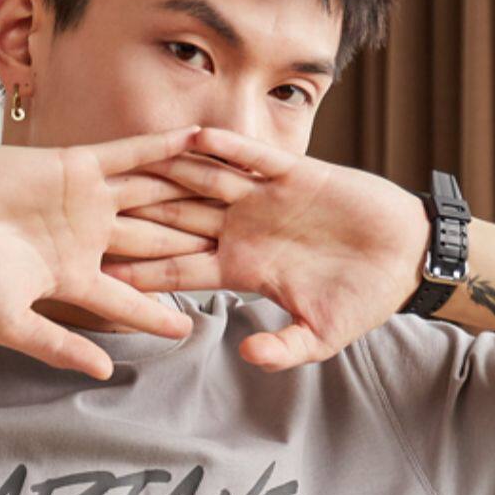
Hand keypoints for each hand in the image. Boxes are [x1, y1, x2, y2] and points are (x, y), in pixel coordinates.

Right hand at [0, 128, 217, 378]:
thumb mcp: (12, 324)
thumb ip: (59, 345)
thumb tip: (106, 371)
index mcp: (72, 278)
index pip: (127, 299)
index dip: (158, 313)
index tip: (191, 327)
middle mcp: (87, 238)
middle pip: (152, 245)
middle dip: (193, 247)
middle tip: (238, 249)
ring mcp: (86, 200)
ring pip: (152, 198)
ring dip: (192, 195)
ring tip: (236, 192)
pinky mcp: (78, 164)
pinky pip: (133, 153)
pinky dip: (166, 147)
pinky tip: (201, 140)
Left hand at [100, 126, 431, 367]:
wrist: (405, 260)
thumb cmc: (360, 300)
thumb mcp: (318, 336)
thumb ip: (282, 349)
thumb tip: (247, 356)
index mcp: (241, 268)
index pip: (179, 269)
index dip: (141, 270)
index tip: (97, 273)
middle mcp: (243, 230)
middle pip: (178, 219)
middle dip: (137, 214)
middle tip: (89, 207)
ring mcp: (264, 199)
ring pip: (206, 181)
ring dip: (169, 171)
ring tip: (126, 160)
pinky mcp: (294, 174)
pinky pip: (253, 158)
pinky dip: (227, 147)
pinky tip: (194, 137)